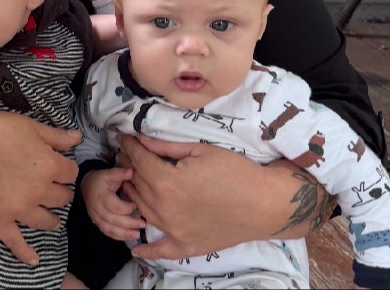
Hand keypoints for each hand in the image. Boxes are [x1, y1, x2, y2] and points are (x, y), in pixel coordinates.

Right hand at [0, 105, 80, 265]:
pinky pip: (16, 242)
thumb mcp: (28, 125)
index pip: (71, 172)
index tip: (58, 165)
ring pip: (47, 221)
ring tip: (50, 217)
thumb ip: (55, 136)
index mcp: (48, 165)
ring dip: (52, 218)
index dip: (66, 168)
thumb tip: (77, 138)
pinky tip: (34, 259)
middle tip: (52, 185)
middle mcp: (38, 190)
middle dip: (60, 190)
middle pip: (62, 197)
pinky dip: (26, 253)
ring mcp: (19, 209)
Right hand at [80, 168, 143, 240]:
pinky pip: (107, 233)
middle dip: (129, 223)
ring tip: (137, 234)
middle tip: (142, 224)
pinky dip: (118, 237)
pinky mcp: (98, 223)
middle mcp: (98, 209)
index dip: (126, 208)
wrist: (86, 187)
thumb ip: (120, 173)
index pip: (114, 206)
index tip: (136, 205)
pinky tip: (129, 237)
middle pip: (113, 220)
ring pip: (110, 229)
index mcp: (101, 196)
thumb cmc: (101, 180)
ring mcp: (96, 218)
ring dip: (124, 234)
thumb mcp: (109, 174)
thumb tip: (132, 171)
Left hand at [118, 134, 298, 259]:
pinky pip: (160, 250)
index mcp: (166, 182)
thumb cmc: (236, 172)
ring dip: (132, 194)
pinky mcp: (186, 245)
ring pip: (141, 209)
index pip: (138, 160)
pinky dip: (147, 249)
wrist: (265, 204)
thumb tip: (141, 138)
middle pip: (136, 183)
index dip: (129, 146)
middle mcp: (164, 207)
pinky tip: (136, 247)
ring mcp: (173, 229)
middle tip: (128, 156)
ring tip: (131, 182)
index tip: (124, 138)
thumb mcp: (200, 150)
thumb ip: (166, 146)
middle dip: (129, 167)